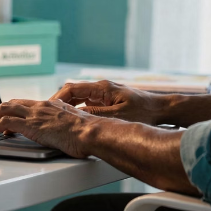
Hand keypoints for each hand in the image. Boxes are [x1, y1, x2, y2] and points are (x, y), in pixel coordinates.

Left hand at [0, 99, 96, 157]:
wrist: (92, 133)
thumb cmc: (87, 133)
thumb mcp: (74, 124)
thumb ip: (64, 125)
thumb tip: (63, 133)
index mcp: (50, 105)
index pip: (24, 103)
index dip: (10, 111)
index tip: (3, 121)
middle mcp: (40, 106)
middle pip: (10, 103)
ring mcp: (35, 114)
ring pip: (3, 110)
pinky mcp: (31, 125)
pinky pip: (4, 123)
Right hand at [50, 80, 167, 124]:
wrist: (161, 109)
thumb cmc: (143, 111)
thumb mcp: (118, 115)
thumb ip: (97, 114)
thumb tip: (76, 115)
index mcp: (102, 88)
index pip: (72, 88)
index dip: (58, 98)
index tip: (49, 108)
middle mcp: (102, 88)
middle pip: (74, 92)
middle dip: (60, 103)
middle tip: (49, 116)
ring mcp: (105, 94)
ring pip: (80, 99)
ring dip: (69, 107)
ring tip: (58, 120)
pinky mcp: (109, 101)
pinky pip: (88, 104)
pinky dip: (79, 111)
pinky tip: (76, 122)